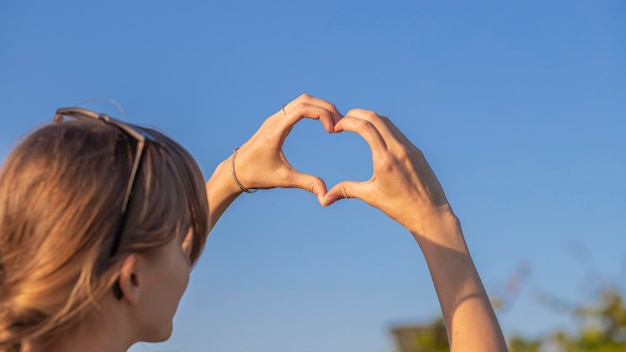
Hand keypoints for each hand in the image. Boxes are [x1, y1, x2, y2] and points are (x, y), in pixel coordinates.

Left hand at [232, 94, 341, 203]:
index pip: (302, 109)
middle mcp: (275, 120)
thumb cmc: (256, 175)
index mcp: (276, 131)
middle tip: (341, 124)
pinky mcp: (276, 121)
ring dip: (320, 107)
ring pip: (301, 101)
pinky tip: (323, 122)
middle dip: (326, 108)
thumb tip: (325, 195)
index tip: (333, 131)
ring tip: (335, 123)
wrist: (234, 172)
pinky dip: (312, 109)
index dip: (322, 114)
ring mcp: (274, 118)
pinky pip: (297, 107)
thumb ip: (306, 184)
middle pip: (305, 100)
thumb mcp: (283, 180)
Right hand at [323, 109, 454, 238]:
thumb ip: (347, 190)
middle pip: (376, 118)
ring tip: (356, 123)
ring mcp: (410, 148)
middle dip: (356, 114)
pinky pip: (397, 132)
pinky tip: (375, 133)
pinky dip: (383, 127)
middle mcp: (399, 149)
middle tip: (343, 119)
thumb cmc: (400, 208)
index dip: (348, 122)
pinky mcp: (417, 152)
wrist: (430, 214)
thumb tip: (325, 198)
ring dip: (370, 118)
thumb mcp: (371, 197)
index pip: (365, 128)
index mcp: (385, 159)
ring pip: (388, 123)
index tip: (336, 126)